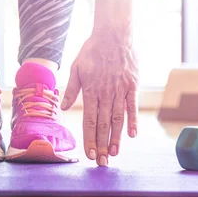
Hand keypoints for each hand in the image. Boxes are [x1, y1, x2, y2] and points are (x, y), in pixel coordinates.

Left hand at [61, 31, 138, 166]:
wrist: (114, 34)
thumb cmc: (93, 50)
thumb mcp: (77, 67)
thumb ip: (71, 89)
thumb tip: (64, 107)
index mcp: (91, 90)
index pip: (89, 120)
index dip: (89, 138)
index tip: (88, 154)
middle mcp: (106, 93)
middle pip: (103, 124)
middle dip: (101, 145)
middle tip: (101, 162)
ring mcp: (120, 90)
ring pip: (117, 118)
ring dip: (115, 138)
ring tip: (114, 154)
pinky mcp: (133, 85)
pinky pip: (132, 106)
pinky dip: (133, 121)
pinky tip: (132, 135)